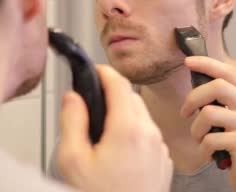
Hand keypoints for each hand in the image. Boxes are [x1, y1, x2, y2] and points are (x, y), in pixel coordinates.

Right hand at [57, 65, 172, 191]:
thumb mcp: (72, 160)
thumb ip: (72, 120)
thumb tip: (73, 97)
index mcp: (128, 129)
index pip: (118, 83)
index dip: (103, 72)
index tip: (93, 70)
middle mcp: (150, 135)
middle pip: (132, 98)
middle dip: (112, 94)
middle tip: (91, 105)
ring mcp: (160, 151)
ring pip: (142, 117)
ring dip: (124, 114)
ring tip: (101, 134)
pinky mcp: (163, 165)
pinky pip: (149, 137)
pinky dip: (134, 134)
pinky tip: (117, 153)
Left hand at [180, 57, 235, 191]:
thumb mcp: (235, 117)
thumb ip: (222, 100)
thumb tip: (197, 80)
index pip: (227, 71)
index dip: (206, 63)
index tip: (188, 61)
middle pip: (216, 86)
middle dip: (193, 98)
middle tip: (185, 112)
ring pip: (208, 113)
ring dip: (196, 129)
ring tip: (200, 139)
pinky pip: (210, 138)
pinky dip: (202, 148)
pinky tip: (209, 153)